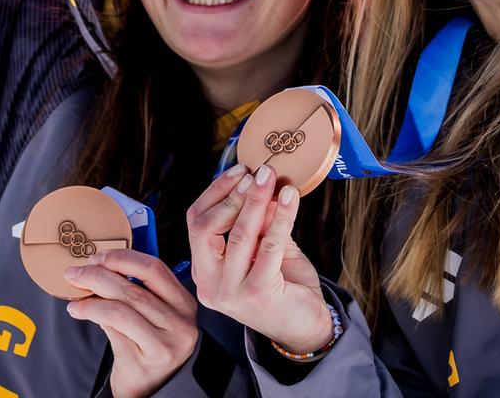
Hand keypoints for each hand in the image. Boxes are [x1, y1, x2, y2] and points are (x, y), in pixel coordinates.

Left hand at [64, 250, 200, 397]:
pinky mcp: (145, 360)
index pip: (154, 269)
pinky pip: (112, 331)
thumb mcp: (157, 314)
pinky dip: (91, 316)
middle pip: (133, 288)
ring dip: (90, 299)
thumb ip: (138, 290)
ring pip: (120, 310)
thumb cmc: (151, 345)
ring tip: (75, 296)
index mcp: (183, 303)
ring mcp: (164, 343)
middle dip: (98, 275)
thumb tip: (99, 267)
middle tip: (76, 272)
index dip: (122, 258)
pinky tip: (79, 311)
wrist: (153, 386)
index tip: (98, 257)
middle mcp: (179, 322)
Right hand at [187, 164, 333, 354]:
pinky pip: (268, 246)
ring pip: (238, 234)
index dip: (216, 192)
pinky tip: (290, 199)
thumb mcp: (265, 248)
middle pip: (205, 228)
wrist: (304, 328)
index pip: (195, 223)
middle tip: (258, 172)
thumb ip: (260, 222)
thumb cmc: (283, 286)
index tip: (240, 171)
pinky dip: (281, 217)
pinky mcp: (256, 294)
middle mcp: (208, 283)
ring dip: (257, 200)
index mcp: (204, 270)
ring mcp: (229, 291)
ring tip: (273, 178)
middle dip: (233, 194)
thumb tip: (263, 185)